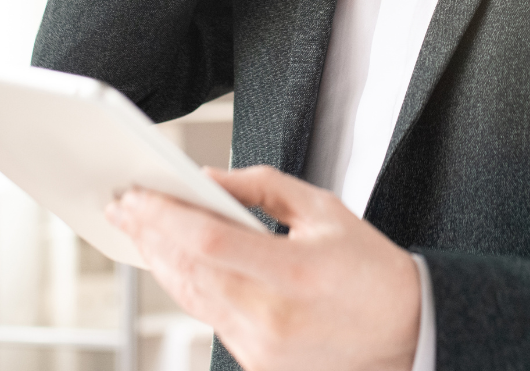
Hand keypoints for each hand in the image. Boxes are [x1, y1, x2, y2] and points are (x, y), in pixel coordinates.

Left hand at [104, 165, 420, 370]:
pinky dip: (190, 288)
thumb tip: (206, 176)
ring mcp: (261, 347)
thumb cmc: (369, 269)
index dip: (163, 218)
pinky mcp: (257, 364)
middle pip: (188, 273)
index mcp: (293, 273)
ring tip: (138, 229)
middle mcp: (272, 317)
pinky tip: (174, 262)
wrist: (407, 334)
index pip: (207, 242)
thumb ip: (262, 188)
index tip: (134, 195)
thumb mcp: (325, 210)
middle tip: (122, 205)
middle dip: (149, 236)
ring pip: (192, 299)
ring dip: (161, 262)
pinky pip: (211, 319)